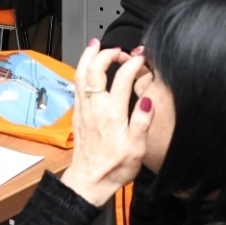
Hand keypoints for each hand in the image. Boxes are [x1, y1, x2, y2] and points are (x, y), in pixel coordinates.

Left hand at [60, 39, 154, 207]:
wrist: (89, 180)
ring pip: (81, 75)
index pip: (122, 78)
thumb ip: (143, 122)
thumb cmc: (115, 166)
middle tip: (119, 49)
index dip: (132, 64)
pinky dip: (82, 70)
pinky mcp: (78, 113)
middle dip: (106, 54)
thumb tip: (148, 100)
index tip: (142, 58)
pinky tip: (86, 67)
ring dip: (88, 57)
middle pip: (95, 70)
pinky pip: (77, 85)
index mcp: (112, 113)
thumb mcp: (137, 149)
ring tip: (95, 44)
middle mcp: (95, 107)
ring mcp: (83, 108)